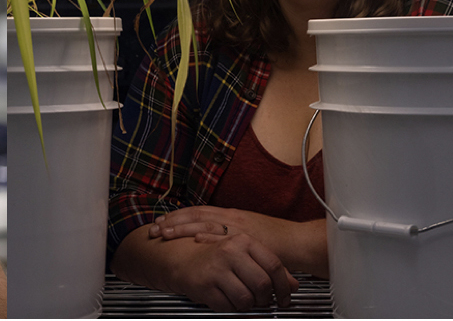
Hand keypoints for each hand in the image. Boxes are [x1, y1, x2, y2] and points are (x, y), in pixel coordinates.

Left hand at [148, 206, 328, 276]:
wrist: (299, 242)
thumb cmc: (275, 240)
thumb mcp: (247, 231)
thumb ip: (228, 233)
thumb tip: (207, 237)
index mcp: (230, 215)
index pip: (197, 211)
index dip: (177, 216)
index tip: (159, 221)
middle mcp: (232, 218)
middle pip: (195, 215)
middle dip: (172, 222)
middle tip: (153, 229)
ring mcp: (240, 228)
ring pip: (205, 223)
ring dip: (183, 228)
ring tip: (165, 233)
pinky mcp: (249, 239)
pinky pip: (227, 237)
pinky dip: (210, 237)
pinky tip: (196, 240)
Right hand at [168, 232, 297, 311]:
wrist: (181, 259)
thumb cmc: (215, 257)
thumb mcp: (244, 254)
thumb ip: (269, 267)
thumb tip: (293, 285)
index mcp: (243, 241)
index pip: (273, 266)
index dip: (283, 286)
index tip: (284, 298)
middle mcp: (229, 252)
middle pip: (262, 284)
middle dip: (265, 298)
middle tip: (262, 301)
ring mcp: (215, 269)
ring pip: (246, 299)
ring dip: (248, 305)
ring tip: (242, 299)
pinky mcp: (204, 286)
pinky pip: (228, 306)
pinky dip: (230, 308)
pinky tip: (227, 299)